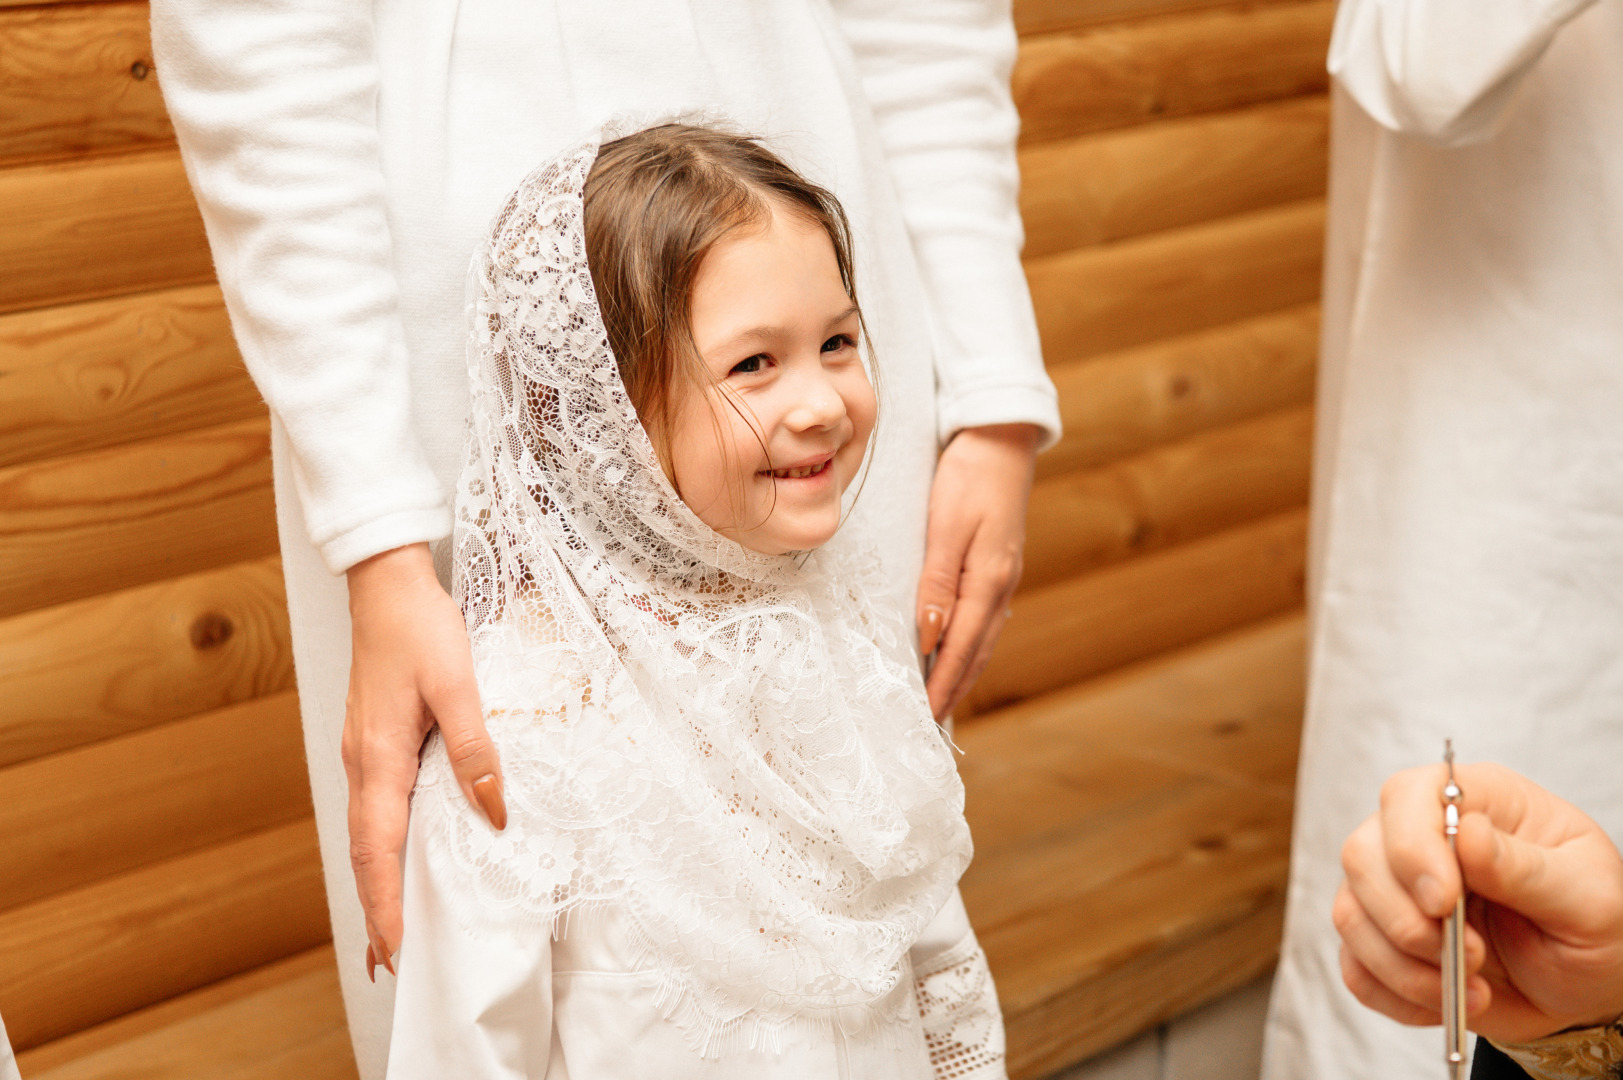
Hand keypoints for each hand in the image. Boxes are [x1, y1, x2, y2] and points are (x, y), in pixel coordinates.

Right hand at [342, 542, 504, 979]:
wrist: (387, 584)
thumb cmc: (420, 627)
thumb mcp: (458, 684)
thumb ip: (475, 748)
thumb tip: (493, 812)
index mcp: (378, 759)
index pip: (377, 850)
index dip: (387, 903)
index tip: (397, 950)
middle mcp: (363, 765)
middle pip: (365, 854)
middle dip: (378, 909)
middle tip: (392, 963)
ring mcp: (365, 755)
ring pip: (368, 834)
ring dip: (379, 883)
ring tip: (393, 929)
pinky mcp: (375, 743)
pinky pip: (375, 810)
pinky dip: (383, 847)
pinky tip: (399, 858)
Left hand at [916, 423, 1039, 719]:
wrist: (1001, 437)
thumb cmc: (969, 476)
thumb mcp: (947, 527)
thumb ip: (937, 584)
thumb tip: (929, 638)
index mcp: (989, 581)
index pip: (961, 648)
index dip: (943, 685)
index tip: (925, 716)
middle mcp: (1001, 585)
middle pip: (976, 651)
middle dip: (954, 688)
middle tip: (931, 721)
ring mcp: (1002, 575)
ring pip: (982, 636)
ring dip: (963, 670)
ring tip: (942, 697)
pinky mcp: (997, 563)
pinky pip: (983, 617)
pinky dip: (969, 642)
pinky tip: (958, 648)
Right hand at [1335, 761, 1622, 1042]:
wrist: (1585, 988)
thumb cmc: (1596, 927)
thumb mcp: (1589, 898)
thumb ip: (1527, 868)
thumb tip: (1467, 833)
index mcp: (1477, 804)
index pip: (1408, 796)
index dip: (1411, 846)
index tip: (1444, 902)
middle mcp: (1422, 837)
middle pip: (1361, 855)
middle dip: (1407, 921)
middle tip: (1471, 955)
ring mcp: (1395, 888)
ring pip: (1351, 914)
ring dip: (1405, 967)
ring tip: (1471, 988)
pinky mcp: (1383, 939)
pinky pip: (1355, 966)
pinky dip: (1395, 994)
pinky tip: (1445, 1000)